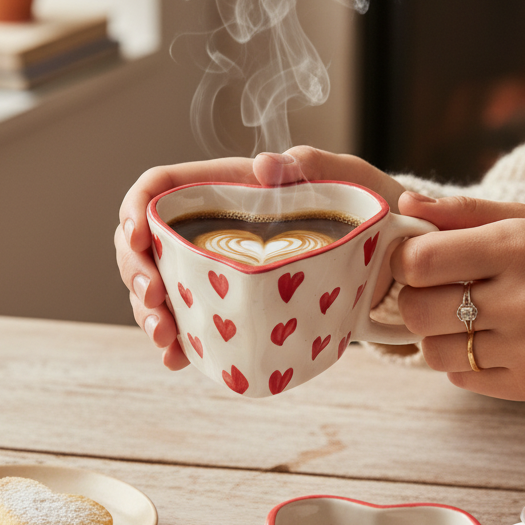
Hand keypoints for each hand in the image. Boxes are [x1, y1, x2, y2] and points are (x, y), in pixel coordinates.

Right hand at [115, 146, 403, 368]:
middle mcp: (208, 229)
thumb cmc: (361, 210)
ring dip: (149, 314)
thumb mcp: (344, 178)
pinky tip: (178, 359)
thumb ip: (309, 166)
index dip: (136, 209)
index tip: (136, 236)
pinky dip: (176, 343)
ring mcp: (213, 270)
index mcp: (223, 188)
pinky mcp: (227, 306)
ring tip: (165, 339)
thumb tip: (266, 165)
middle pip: (145, 245)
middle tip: (154, 299)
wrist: (388, 261)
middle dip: (136, 274)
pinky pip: (187, 323)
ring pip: (158, 288)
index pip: (159, 189)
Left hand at [392, 192, 524, 400]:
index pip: (421, 261)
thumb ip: (462, 212)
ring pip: (433, 351)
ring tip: (462, 319)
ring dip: (436, 334)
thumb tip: (405, 204)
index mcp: (519, 247)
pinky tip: (488, 341)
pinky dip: (462, 361)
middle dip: (414, 299)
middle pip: (417, 311)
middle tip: (433, 292)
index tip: (413, 261)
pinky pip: (460, 378)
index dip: (403, 261)